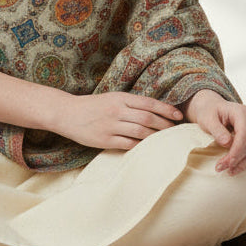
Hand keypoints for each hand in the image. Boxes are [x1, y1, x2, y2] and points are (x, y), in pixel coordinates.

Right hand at [55, 90, 183, 150]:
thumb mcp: (112, 98)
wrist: (67, 113)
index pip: (149, 103)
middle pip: (147, 118)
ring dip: (155, 137)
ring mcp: (111, 126)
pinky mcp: (105, 140)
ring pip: (140, 132)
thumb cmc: (93, 106)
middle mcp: (117, 110)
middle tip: (176, 131)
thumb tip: (155, 112)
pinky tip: (148, 148)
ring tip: (165, 140)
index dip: (166, 109)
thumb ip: (131, 104)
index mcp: (120, 98)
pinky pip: (128, 144)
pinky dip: (141, 146)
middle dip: (165, 125)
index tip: (178, 115)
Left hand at [184, 89, 245, 175]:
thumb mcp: (207, 119)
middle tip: (222, 168)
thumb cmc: (210, 113)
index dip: (236, 152)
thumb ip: (217, 130)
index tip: (225, 163)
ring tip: (232, 170)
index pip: (245, 135)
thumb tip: (227, 143)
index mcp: (242, 111)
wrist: (215, 108)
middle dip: (238, 160)